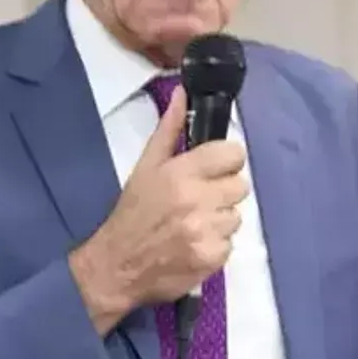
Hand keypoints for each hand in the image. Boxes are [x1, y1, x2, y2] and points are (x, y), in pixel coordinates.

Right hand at [69, 86, 248, 332]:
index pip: (233, 154)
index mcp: (181, 172)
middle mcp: (198, 199)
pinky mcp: (213, 258)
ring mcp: (207, 231)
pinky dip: (215, 245)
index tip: (213, 170)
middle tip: (199, 200)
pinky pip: (230, 243)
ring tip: (193, 224)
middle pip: (240, 185)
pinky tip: (193, 244)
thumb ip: (169, 129)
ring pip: (236, 216)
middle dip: (222, 191)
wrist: (117, 265)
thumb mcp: (145, 166)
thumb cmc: (133, 212)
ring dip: (219, 219)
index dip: (226, 162)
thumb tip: (182, 92)